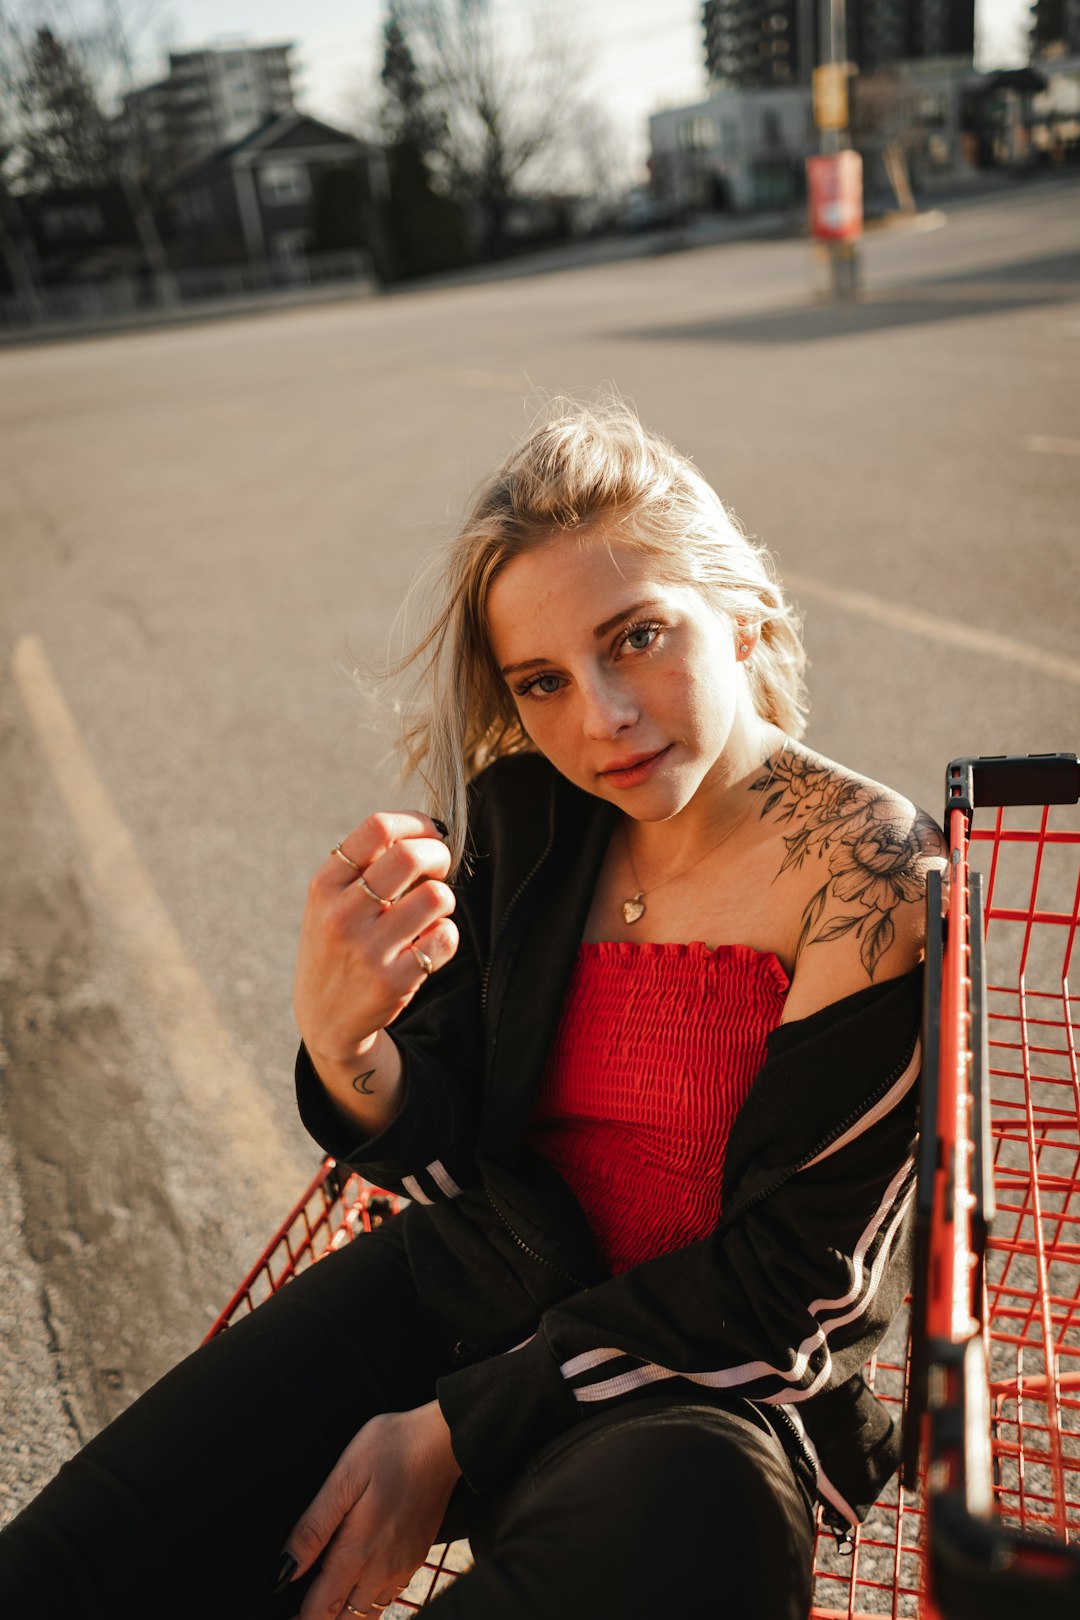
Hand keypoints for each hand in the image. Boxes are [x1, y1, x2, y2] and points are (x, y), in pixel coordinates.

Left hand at [281, 1401, 462, 1618]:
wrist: (444, 1440)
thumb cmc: (392, 1448)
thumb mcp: (344, 1476)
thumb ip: (314, 1527)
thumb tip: (285, 1569)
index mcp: (359, 1551)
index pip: (320, 1611)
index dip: (299, 1615)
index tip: (286, 1608)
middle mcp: (383, 1570)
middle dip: (320, 1617)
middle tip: (301, 1602)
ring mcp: (403, 1567)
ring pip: (367, 1614)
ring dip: (344, 1612)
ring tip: (324, 1593)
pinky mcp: (416, 1558)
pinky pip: (388, 1597)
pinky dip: (367, 1600)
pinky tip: (357, 1578)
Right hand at [295, 812, 457, 1069]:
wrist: (325, 1018)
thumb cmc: (338, 944)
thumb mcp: (329, 902)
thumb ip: (365, 865)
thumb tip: (428, 830)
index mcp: (324, 886)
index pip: (377, 829)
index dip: (416, 823)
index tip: (430, 833)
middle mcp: (341, 915)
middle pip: (410, 856)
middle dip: (438, 855)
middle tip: (439, 869)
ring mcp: (367, 950)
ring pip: (436, 896)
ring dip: (444, 899)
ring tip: (430, 911)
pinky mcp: (393, 982)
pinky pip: (445, 937)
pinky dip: (446, 935)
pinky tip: (428, 943)